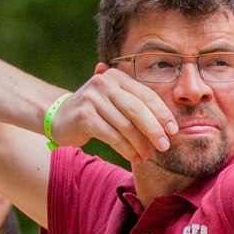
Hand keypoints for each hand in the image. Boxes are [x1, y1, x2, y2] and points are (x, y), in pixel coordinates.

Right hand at [49, 66, 178, 161]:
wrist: (59, 116)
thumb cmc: (97, 111)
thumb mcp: (116, 102)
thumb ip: (138, 106)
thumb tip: (170, 127)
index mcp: (117, 77)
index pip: (146, 95)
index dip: (162, 113)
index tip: (174, 130)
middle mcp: (104, 83)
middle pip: (137, 110)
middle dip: (154, 130)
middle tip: (165, 146)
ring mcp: (92, 99)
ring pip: (125, 125)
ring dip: (140, 144)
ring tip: (148, 155)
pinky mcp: (84, 116)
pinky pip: (112, 136)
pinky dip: (126, 149)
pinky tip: (134, 157)